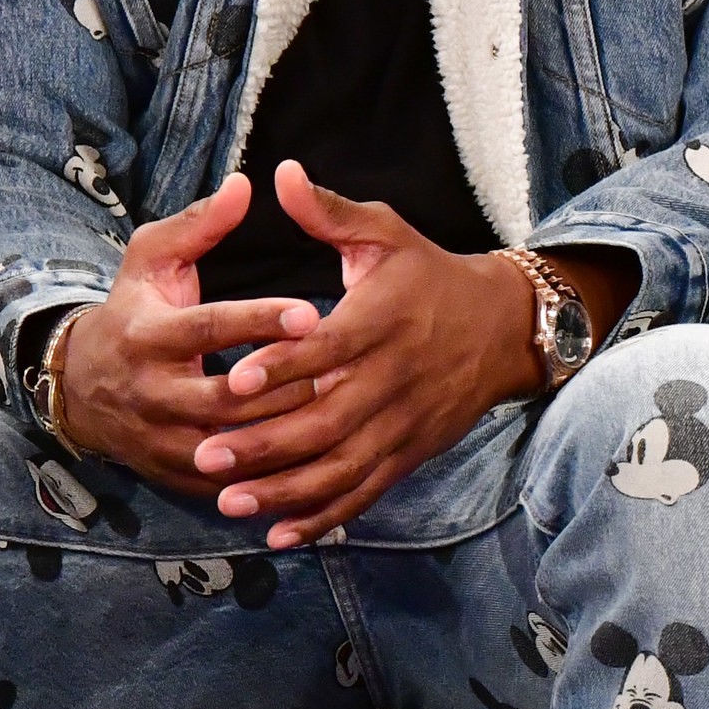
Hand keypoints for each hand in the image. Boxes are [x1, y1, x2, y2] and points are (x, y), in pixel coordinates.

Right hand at [56, 170, 319, 496]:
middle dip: (286, 386)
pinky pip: (231, 483)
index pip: (210, 329)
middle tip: (346, 369)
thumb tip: (245, 184)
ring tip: (342, 407)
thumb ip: (200, 225)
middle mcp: (151, 393)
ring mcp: (162, 440)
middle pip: (228, 398)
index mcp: (148, 335)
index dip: (260, 322)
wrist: (82, 385)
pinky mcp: (176, 474)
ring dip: (288, 433)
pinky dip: (274, 475)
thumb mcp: (153, 259)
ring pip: (233, 447)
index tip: (313, 311)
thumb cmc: (134, 309)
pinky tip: (321, 456)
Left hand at [183, 164, 539, 546]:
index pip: (331, 347)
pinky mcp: (411, 450)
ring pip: (342, 465)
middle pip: (328, 418)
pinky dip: (325, 516)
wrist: (504, 326)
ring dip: (285, 489)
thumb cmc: (430, 274)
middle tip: (204, 454)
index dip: (285, 363)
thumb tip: (280, 175)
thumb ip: (329, 213)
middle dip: (265, 442)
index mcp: (384, 320)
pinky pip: (366, 490)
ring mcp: (405, 420)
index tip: (237, 375)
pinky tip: (281, 532)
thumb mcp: (386, 234)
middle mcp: (396, 376)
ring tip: (229, 500)